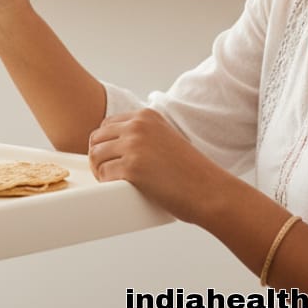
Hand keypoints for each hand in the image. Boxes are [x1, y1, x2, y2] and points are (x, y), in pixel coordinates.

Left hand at [88, 108, 227, 224]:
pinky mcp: (132, 168)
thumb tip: (115, 145)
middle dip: (98, 155)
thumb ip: (144, 136)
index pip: (107, 124)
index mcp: (146, 116)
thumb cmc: (191, 172)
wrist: (211, 191)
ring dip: (98, 169)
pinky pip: (104, 173)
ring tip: (108, 180)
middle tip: (104, 172)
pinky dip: (104, 182)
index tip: (109, 157)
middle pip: (97, 137)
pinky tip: (114, 187)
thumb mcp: (166, 138)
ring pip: (96, 155)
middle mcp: (137, 126)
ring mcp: (134, 146)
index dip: (105, 143)